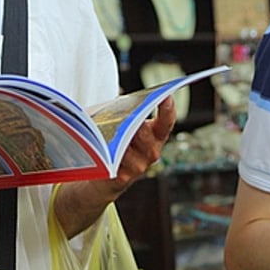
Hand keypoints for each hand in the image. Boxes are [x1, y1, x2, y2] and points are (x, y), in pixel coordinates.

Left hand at [52, 97, 175, 237]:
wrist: (104, 177)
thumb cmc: (116, 144)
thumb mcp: (123, 124)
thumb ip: (125, 109)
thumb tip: (121, 90)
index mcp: (155, 135)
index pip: (166, 122)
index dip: (168, 110)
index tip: (167, 96)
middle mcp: (151, 152)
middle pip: (147, 135)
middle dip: (137, 125)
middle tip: (128, 116)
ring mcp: (139, 167)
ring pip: (130, 150)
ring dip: (120, 142)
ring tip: (109, 135)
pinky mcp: (124, 179)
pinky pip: (117, 165)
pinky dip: (109, 157)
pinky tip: (102, 151)